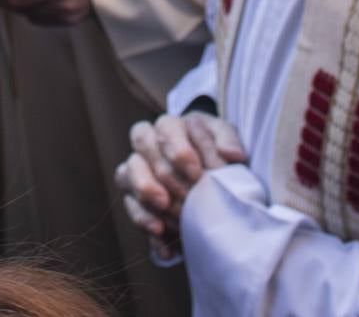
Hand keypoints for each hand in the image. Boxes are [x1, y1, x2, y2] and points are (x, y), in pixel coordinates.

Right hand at [115, 112, 249, 260]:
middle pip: (144, 147)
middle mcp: (148, 142)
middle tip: (187, 195)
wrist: (207, 177)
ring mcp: (135, 168)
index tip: (197, 173)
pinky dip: (145, 221)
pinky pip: (130, 206)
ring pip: (126, 173)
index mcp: (170, 125)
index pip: (166, 127)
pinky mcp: (131, 195)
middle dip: (166, 173)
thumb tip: (232, 154)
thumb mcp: (224, 139)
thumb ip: (229, 140)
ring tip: (166, 208)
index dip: (180, 150)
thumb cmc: (214, 150)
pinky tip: (162, 234)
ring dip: (146, 191)